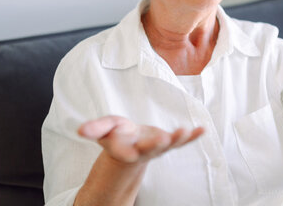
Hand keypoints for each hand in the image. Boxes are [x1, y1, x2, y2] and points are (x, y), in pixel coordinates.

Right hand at [78, 116, 203, 163]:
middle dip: (156, 144)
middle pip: (150, 149)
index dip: (127, 151)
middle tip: (162, 139)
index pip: (125, 152)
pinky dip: (193, 136)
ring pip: (169, 145)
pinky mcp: (169, 142)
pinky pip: (182, 141)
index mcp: (125, 150)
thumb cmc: (116, 135)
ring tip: (185, 131)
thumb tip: (80, 130)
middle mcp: (143, 150)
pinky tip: (202, 130)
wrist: (131, 144)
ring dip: (178, 139)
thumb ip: (94, 129)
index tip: (129, 152)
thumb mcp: (103, 130)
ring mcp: (158, 147)